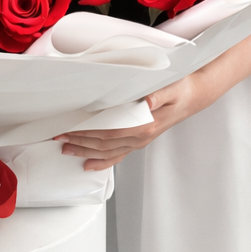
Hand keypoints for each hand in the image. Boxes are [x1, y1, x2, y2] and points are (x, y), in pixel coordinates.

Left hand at [54, 74, 204, 170]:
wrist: (192, 95)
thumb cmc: (180, 88)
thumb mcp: (172, 87)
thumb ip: (160, 95)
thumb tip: (148, 101)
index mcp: (145, 124)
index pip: (109, 131)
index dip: (88, 132)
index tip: (70, 128)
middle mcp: (140, 136)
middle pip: (104, 144)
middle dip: (79, 142)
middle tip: (58, 138)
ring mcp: (139, 140)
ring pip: (108, 151)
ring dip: (85, 152)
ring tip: (66, 149)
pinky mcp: (139, 139)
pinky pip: (118, 154)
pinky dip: (102, 161)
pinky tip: (89, 164)